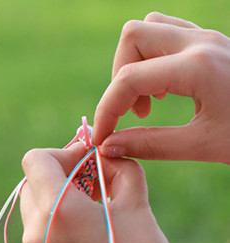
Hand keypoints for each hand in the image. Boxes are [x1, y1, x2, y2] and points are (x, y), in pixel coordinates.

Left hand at [20, 142, 180, 242]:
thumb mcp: (137, 204)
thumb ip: (121, 167)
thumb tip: (105, 155)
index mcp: (57, 211)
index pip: (36, 160)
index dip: (63, 152)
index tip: (89, 159)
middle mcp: (37, 233)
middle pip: (34, 180)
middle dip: (63, 171)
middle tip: (94, 177)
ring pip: (36, 203)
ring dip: (61, 192)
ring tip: (95, 198)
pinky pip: (41, 225)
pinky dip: (59, 214)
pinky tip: (89, 221)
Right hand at [92, 12, 229, 164]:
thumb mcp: (203, 145)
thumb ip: (150, 145)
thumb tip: (110, 146)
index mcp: (198, 67)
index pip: (128, 80)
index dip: (106, 110)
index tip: (102, 136)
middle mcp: (199, 42)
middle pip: (132, 38)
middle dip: (119, 80)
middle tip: (133, 113)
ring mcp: (205, 37)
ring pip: (148, 30)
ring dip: (134, 65)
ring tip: (148, 101)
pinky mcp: (208, 42)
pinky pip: (165, 33)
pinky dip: (151, 59)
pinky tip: (163, 86)